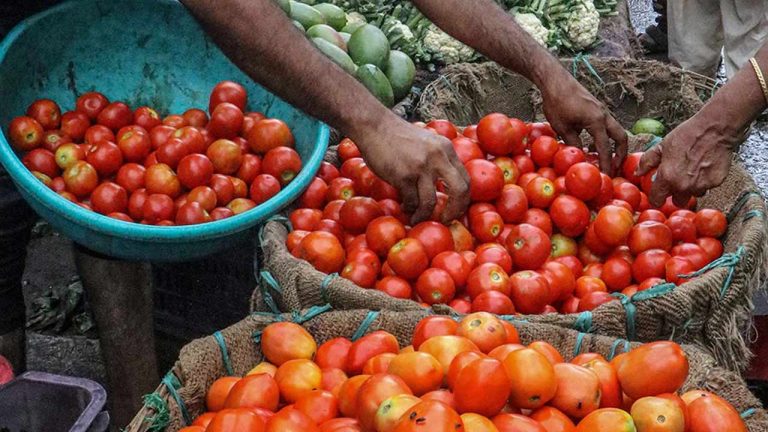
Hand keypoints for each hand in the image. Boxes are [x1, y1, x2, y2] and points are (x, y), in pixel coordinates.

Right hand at [350, 114, 469, 224]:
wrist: (374, 126)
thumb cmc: (398, 136)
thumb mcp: (427, 141)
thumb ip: (438, 158)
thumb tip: (445, 186)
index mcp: (446, 149)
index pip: (465, 179)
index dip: (463, 199)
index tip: (455, 210)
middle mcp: (438, 157)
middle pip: (459, 191)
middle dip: (455, 211)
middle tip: (445, 220)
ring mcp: (421, 167)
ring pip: (431, 202)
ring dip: (424, 215)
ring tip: (417, 218)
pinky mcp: (403, 175)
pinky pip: (411, 201)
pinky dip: (409, 208)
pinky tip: (405, 207)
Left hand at [540, 73, 627, 173]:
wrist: (555, 80)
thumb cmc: (556, 103)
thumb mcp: (562, 127)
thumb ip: (573, 143)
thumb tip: (581, 157)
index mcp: (597, 122)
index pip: (605, 148)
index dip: (606, 164)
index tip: (606, 177)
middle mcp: (604, 116)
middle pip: (621, 138)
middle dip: (620, 154)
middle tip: (614, 168)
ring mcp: (601, 111)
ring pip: (615, 130)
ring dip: (613, 145)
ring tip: (605, 159)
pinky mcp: (596, 108)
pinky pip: (606, 125)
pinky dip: (605, 137)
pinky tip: (592, 145)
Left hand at [635, 110, 742, 206]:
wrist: (714, 129)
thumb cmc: (687, 135)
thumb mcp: (661, 146)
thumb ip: (647, 161)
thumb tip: (637, 173)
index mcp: (667, 178)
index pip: (657, 200)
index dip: (657, 197)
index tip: (659, 193)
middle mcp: (683, 185)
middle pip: (677, 201)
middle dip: (676, 194)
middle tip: (678, 179)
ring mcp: (701, 185)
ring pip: (693, 194)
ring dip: (692, 187)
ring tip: (693, 170)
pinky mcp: (715, 183)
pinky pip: (707, 187)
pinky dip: (705, 180)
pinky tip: (704, 166)